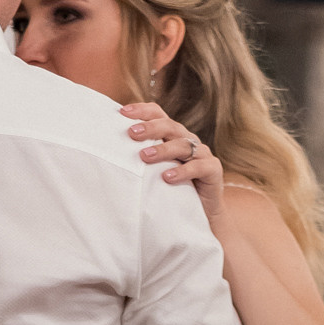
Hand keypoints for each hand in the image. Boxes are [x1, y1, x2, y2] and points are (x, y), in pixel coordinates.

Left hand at [123, 99, 224, 229]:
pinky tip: (167, 177)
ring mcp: (202, 153)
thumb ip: (142, 158)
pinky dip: (182, 171)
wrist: (201, 213)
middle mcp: (187, 139)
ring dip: (163, 150)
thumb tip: (111, 152)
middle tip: (131, 134)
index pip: (158, 114)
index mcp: (173, 135)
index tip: (122, 113)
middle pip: (170, 126)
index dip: (142, 111)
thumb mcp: (155, 170)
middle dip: (150, 128)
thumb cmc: (173, 190)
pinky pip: (198, 166)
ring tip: (144, 157)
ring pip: (183, 144)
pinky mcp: (213, 170)